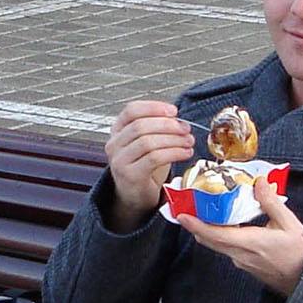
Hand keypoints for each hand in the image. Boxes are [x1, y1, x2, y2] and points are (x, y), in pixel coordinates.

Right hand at [103, 98, 192, 229]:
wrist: (135, 195)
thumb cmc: (144, 167)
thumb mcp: (148, 142)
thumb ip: (158, 128)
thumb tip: (177, 119)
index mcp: (118, 130)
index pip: (131, 110)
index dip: (154, 107)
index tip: (173, 111)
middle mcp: (114, 144)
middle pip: (140, 125)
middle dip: (168, 125)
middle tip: (185, 128)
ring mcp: (119, 160)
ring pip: (148, 142)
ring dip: (173, 140)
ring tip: (188, 142)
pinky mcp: (130, 175)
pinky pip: (154, 158)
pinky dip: (174, 153)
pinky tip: (184, 153)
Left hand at [177, 179, 302, 296]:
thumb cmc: (299, 253)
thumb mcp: (290, 223)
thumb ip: (271, 202)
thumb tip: (260, 183)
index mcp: (251, 242)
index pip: (216, 234)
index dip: (197, 225)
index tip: (183, 215)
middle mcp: (241, 254)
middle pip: (210, 240)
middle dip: (195, 224)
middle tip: (185, 208)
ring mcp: (241, 261)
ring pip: (216, 244)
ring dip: (206, 229)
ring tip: (201, 211)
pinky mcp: (243, 263)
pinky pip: (225, 248)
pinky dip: (218, 235)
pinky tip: (223, 222)